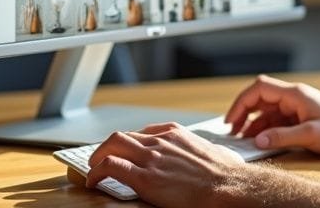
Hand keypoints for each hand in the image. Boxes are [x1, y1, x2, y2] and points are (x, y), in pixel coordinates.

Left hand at [84, 122, 244, 207]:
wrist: (227, 187)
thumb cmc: (225, 173)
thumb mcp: (213, 150)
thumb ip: (201, 149)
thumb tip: (212, 156)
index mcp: (175, 133)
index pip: (143, 132)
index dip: (130, 143)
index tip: (126, 152)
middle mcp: (159, 141)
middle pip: (121, 136)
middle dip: (107, 147)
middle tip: (101, 157)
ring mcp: (150, 157)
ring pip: (111, 145)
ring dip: (97, 156)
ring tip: (93, 168)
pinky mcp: (144, 177)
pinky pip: (111, 167)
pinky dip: (96, 173)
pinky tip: (93, 181)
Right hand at [224, 74, 319, 154]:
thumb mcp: (311, 135)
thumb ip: (283, 137)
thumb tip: (259, 140)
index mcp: (294, 94)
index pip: (259, 88)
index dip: (242, 102)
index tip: (232, 120)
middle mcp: (293, 97)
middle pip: (259, 98)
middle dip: (243, 113)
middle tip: (233, 131)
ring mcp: (296, 106)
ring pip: (266, 110)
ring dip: (253, 123)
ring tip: (243, 140)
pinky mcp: (299, 116)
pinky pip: (276, 119)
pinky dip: (265, 129)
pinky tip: (259, 140)